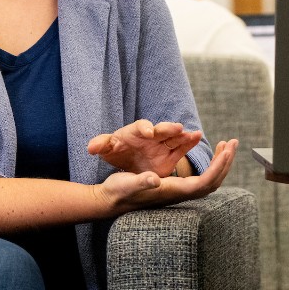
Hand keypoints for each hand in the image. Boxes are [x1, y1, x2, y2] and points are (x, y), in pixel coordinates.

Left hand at [86, 119, 203, 176]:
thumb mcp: (107, 149)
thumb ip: (101, 145)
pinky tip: (198, 137)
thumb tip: (91, 147)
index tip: (149, 132)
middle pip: (161, 129)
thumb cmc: (117, 151)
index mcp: (135, 131)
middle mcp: (151, 135)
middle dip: (168, 128)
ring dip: (182, 135)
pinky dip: (189, 142)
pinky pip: (182, 147)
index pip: (140, 127)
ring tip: (193, 134)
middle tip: (177, 128)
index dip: (145, 128)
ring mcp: (162, 143)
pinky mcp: (170, 154)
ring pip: (174, 137)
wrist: (126, 163)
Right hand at [93, 139, 237, 214]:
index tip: (226, 150)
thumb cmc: (118, 192)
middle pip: (212, 181)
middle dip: (225, 162)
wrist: (110, 201)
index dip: (218, 167)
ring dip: (220, 163)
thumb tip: (155, 179)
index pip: (204, 182)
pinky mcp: (176, 188)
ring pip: (209, 180)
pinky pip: (201, 178)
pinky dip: (211, 165)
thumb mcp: (127, 184)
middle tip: (233, 143)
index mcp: (172, 191)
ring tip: (226, 146)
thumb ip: (141, 182)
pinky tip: (211, 156)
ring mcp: (179, 192)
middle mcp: (179, 193)